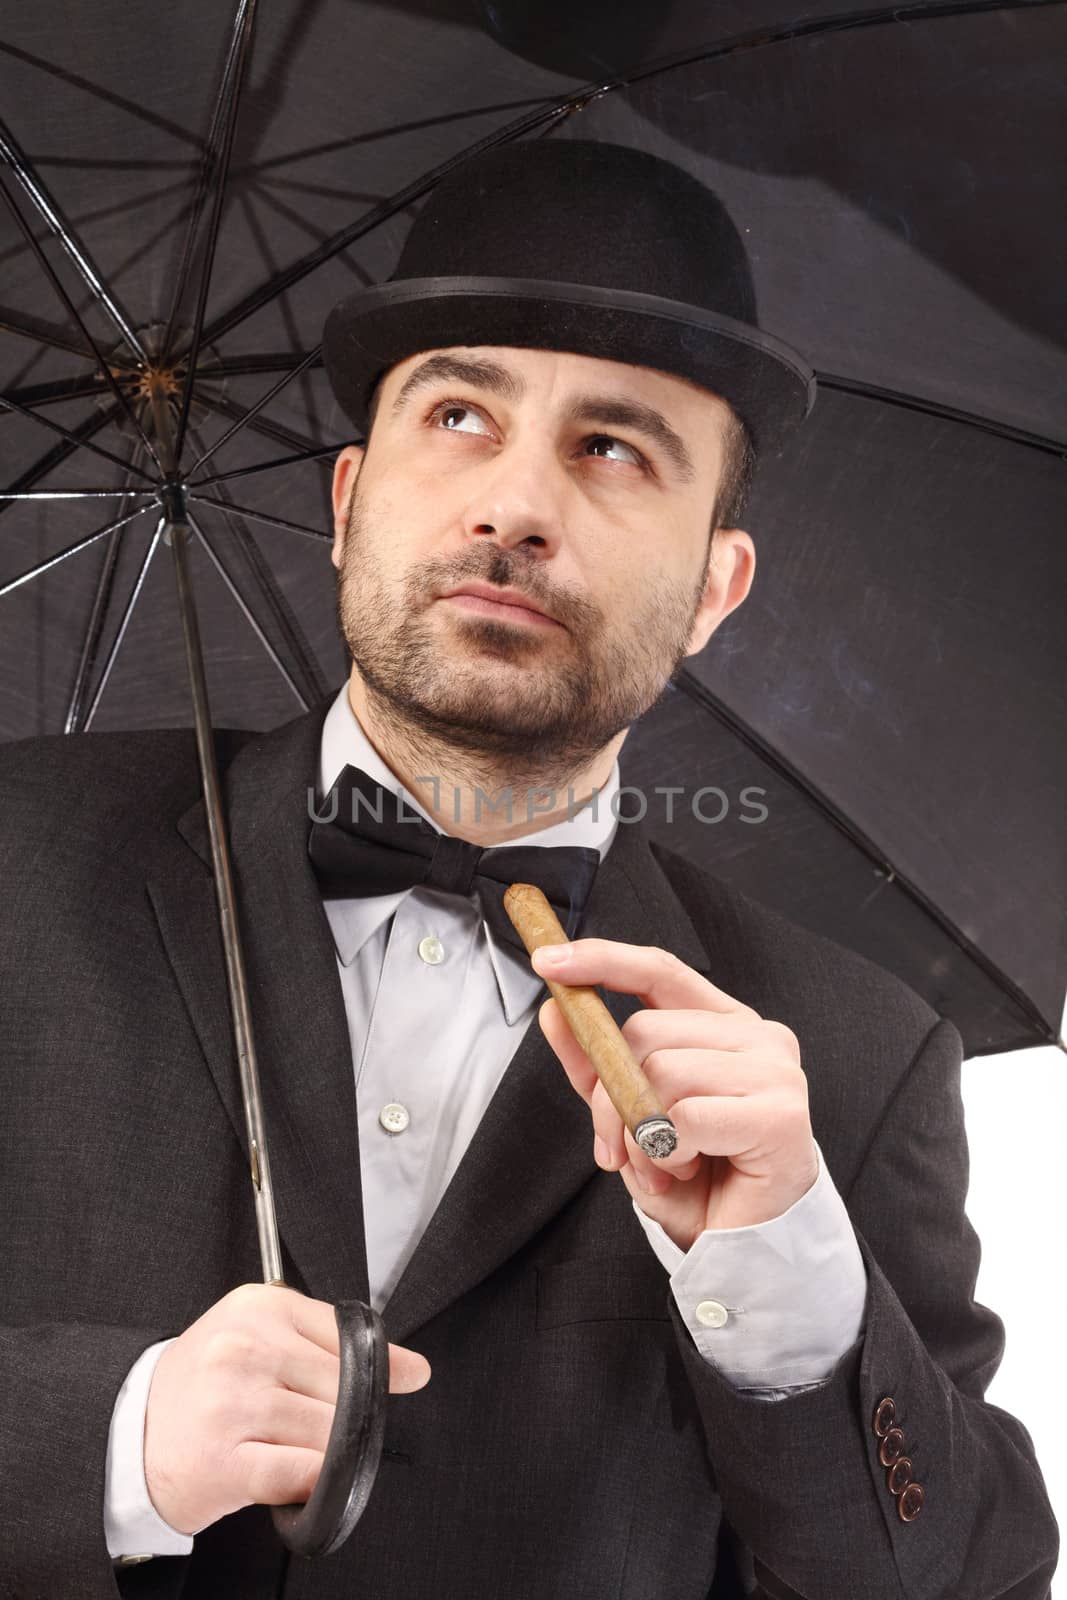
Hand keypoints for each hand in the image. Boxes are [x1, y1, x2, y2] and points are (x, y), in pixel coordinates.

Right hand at [143, 1283, 429, 1534]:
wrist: (132, 1431)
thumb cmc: (207, 1383)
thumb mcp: (261, 1335)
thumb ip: (332, 1343)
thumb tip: (414, 1369)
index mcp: (260, 1307)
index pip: (348, 1336)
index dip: (382, 1365)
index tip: (407, 1377)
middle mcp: (245, 1349)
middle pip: (343, 1388)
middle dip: (349, 1416)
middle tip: (327, 1426)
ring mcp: (232, 1404)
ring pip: (327, 1432)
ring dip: (329, 1451)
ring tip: (299, 1447)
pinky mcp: (223, 1460)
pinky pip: (301, 1472)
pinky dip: (315, 1481)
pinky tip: (301, 1476)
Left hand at [532, 939, 818, 1251]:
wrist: (741, 1248)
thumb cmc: (695, 1177)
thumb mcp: (628, 1113)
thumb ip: (595, 1062)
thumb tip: (554, 1010)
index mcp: (724, 1024)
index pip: (658, 971)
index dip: (602, 960)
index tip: (549, 961)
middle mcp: (758, 1036)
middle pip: (644, 1031)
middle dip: (608, 1096)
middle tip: (618, 1147)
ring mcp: (776, 1071)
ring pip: (659, 1072)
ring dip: (637, 1135)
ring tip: (659, 1166)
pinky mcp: (780, 1115)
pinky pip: (684, 1118)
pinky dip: (665, 1153)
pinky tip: (685, 1170)